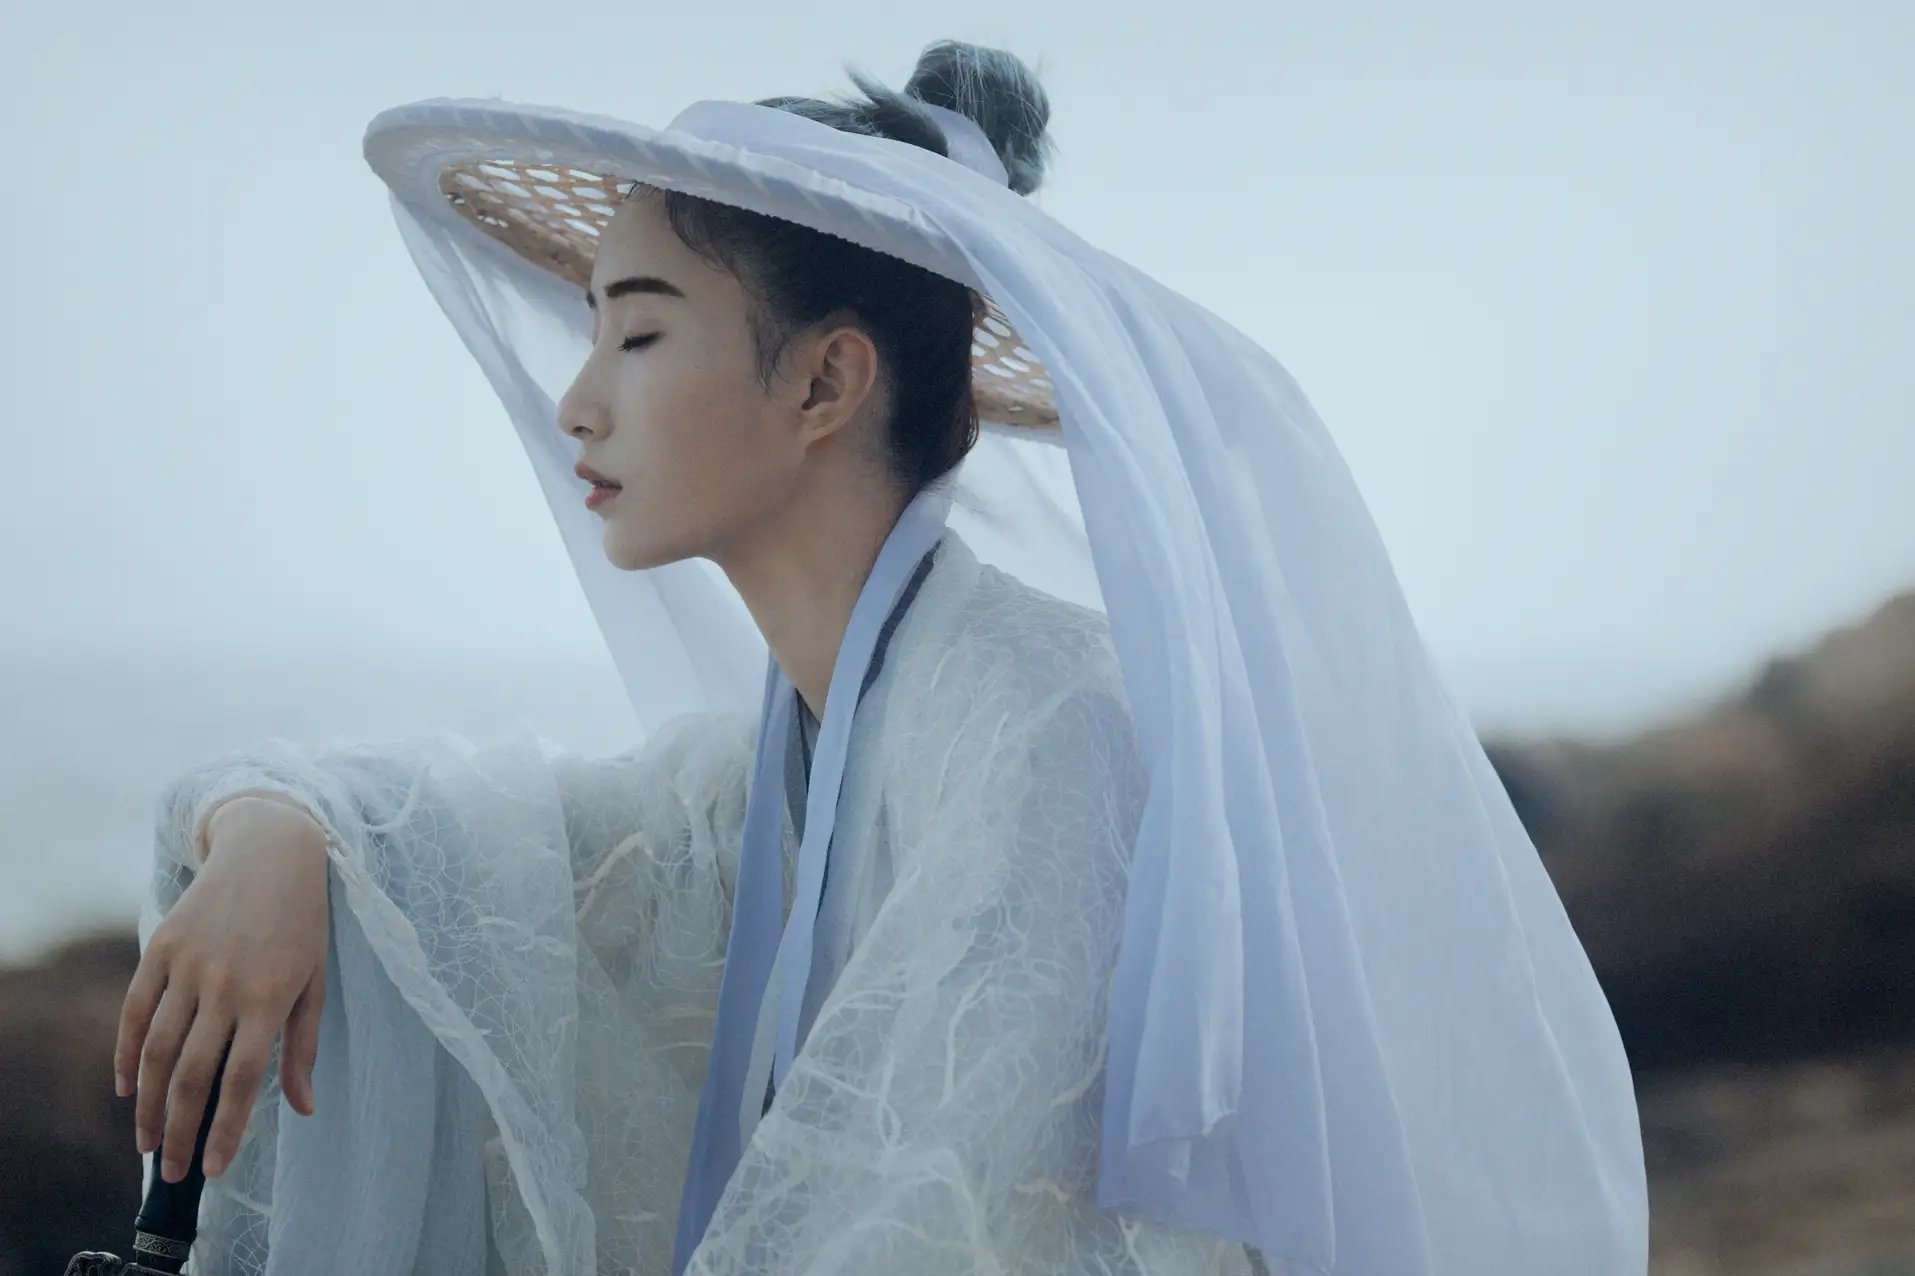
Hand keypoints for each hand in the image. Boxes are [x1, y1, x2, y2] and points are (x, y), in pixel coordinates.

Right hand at [115, 795, 331, 1180]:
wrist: (271, 852)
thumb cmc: (302, 924)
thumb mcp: (315, 983)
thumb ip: (303, 1048)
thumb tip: (302, 1109)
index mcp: (270, 999)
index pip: (242, 1082)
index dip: (226, 1131)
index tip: (215, 1170)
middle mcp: (226, 986)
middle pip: (192, 1076)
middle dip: (180, 1132)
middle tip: (173, 1171)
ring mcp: (189, 966)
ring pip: (156, 1050)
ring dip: (146, 1104)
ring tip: (147, 1143)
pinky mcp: (161, 947)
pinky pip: (134, 1010)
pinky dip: (123, 1054)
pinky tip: (124, 1088)